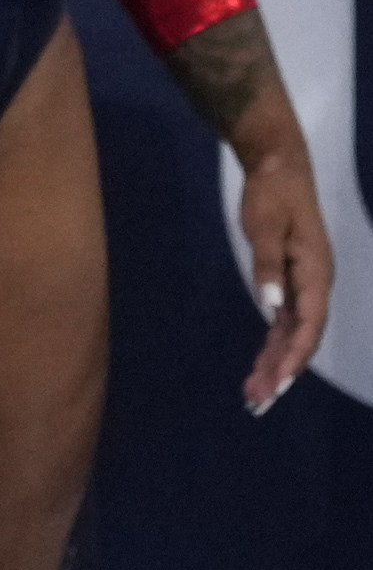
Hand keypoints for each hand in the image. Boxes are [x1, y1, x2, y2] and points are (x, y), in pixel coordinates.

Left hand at [233, 137, 333, 416]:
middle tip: (257, 402)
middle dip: (282, 371)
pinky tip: (260, 366)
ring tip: (254, 394)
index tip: (280, 383)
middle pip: (301, 336)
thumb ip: (267, 265)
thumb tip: (270, 305)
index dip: (295, 356)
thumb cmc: (272, 194)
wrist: (278, 167)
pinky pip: (284, 321)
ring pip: (292, 333)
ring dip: (275, 363)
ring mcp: (304, 284)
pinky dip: (272, 345)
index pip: (309, 324)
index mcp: (316, 272)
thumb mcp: (265, 227)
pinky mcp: (290, 281)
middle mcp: (314, 283)